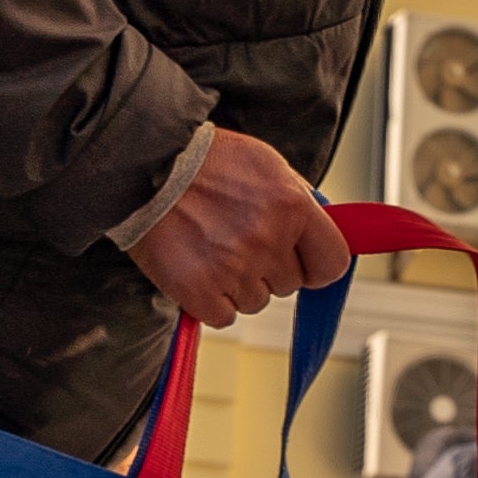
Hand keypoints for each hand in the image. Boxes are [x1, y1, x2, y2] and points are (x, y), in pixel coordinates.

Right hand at [124, 131, 352, 324]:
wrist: (145, 167)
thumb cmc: (204, 161)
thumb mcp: (265, 164)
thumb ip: (297, 200)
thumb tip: (318, 232)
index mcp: (291, 206)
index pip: (332, 262)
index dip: (319, 267)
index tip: (306, 265)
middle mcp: (267, 240)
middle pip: (290, 285)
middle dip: (271, 270)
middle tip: (240, 241)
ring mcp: (234, 269)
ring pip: (256, 302)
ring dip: (239, 284)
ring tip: (213, 248)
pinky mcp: (199, 291)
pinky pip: (224, 316)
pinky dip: (211, 301)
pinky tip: (198, 269)